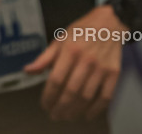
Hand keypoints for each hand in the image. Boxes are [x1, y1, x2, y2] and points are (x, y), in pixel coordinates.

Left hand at [24, 5, 124, 120]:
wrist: (108, 23)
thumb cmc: (80, 31)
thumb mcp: (59, 40)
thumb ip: (44, 58)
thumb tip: (27, 71)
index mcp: (69, 51)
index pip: (56, 79)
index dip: (49, 95)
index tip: (44, 104)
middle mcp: (86, 60)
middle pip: (71, 91)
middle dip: (60, 107)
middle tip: (54, 115)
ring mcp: (101, 68)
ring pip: (87, 96)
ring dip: (75, 110)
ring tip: (66, 116)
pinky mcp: (114, 73)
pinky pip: (105, 96)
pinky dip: (96, 109)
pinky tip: (87, 115)